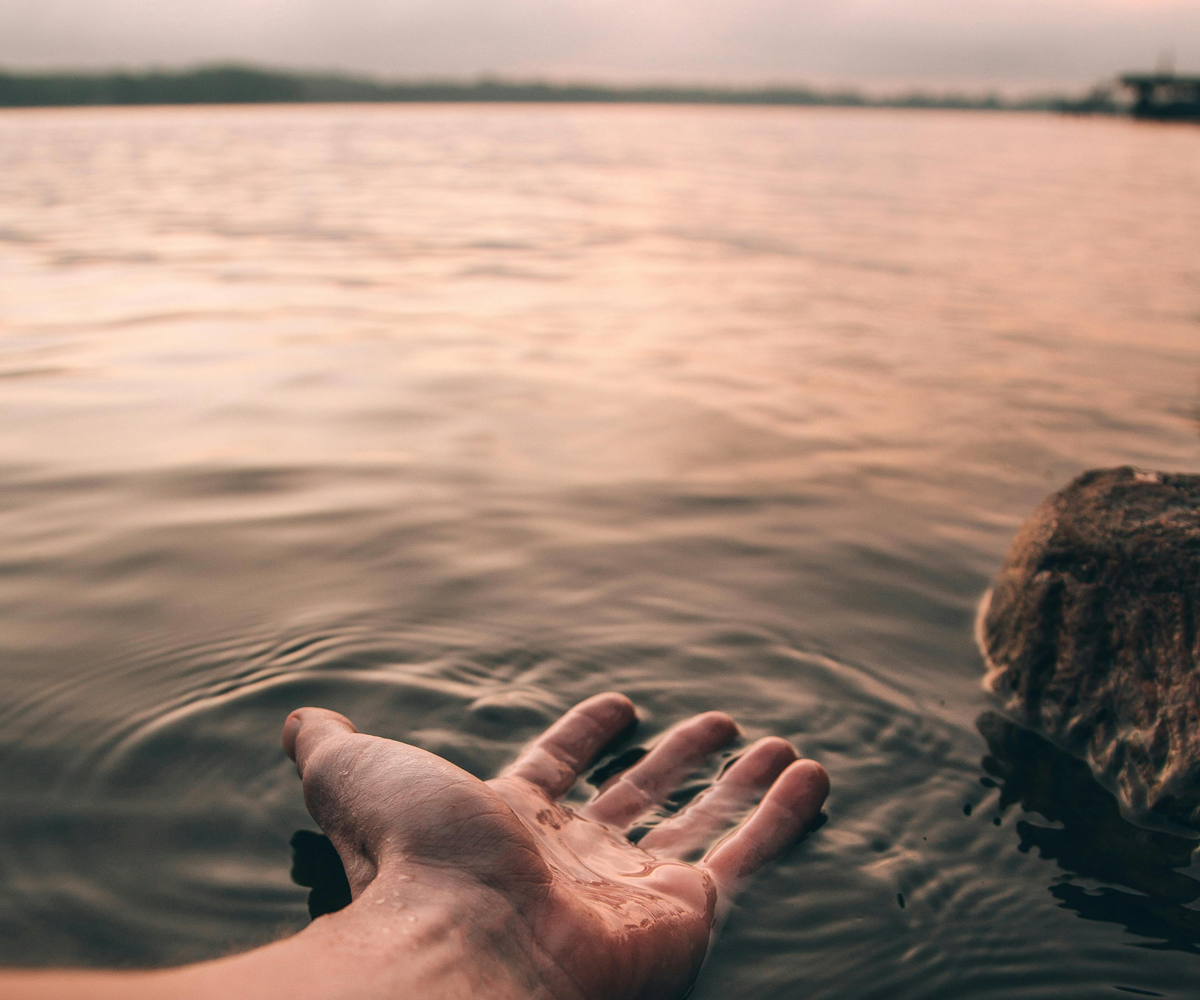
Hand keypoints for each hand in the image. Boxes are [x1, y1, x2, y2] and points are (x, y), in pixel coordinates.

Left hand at [283, 693, 828, 999]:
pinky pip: (747, 854)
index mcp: (512, 822)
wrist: (462, 943)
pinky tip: (810, 774)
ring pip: (704, 821)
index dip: (587, 735)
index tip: (619, 705)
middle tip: (718, 722)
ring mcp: (635, 886)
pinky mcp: (685, 912)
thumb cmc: (413, 858)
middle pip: (643, 796)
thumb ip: (333, 749)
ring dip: (742, 782)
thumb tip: (300, 720)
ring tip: (777, 743)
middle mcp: (578, 858)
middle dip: (681, 759)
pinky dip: (781, 814)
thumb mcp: (360, 775)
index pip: (560, 768)